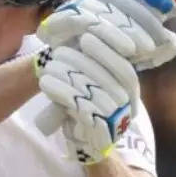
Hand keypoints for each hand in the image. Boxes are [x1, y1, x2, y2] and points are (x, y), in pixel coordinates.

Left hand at [34, 45, 138, 163]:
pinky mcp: (98, 133)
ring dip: (67, 76)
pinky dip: (61, 92)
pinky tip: (45, 82)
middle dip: (81, 62)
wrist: (88, 142)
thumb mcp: (95, 81)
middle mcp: (127, 105)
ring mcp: (115, 120)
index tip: (86, 37)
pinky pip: (78, 108)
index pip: (125, 69)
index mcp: (130, 90)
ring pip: (90, 93)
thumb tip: (85, 34)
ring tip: (48, 66)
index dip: (107, 52)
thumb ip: (95, 62)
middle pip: (107, 80)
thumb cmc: (88, 104)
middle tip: (60, 52)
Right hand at [38, 0, 175, 70]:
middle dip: (143, 20)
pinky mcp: (59, 20)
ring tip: (145, 49)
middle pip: (119, 0)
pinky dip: (107, 34)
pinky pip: (85, 22)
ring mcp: (74, 6)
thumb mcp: (133, 52)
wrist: (64, 69)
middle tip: (160, 41)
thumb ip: (155, 47)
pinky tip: (125, 49)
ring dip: (127, 29)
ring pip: (103, 11)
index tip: (172, 9)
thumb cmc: (103, 55)